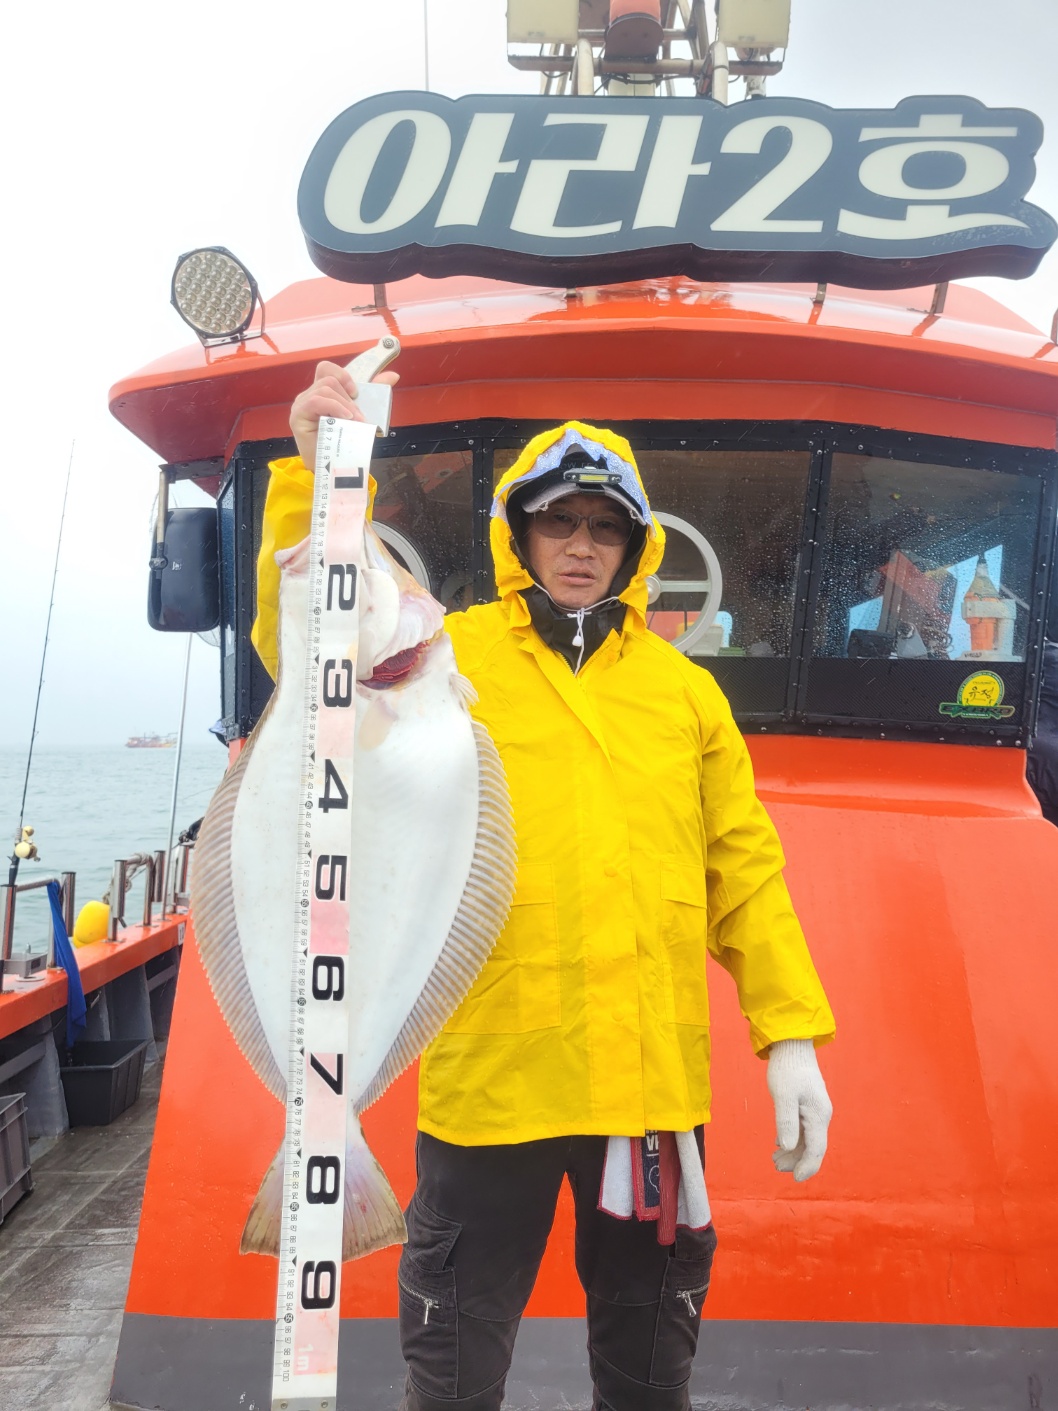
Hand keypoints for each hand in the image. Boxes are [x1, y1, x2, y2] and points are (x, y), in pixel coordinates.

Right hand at [289, 360, 399, 470]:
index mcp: (322, 393)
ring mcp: (301, 405)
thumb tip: (393, 375)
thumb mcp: (362, 412)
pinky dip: (334, 407)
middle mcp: (309, 396)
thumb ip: (373, 392)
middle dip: (348, 397)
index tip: (357, 393)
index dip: (343, 375)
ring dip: (345, 405)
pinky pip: (316, 401)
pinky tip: (345, 419)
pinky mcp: (298, 416)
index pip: (326, 369)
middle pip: (328, 379)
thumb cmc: (346, 444)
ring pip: (324, 388)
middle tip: (358, 417)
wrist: (336, 470)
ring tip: (353, 422)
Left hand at [766, 1038, 831, 1180]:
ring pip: (808, 1139)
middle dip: (797, 1161)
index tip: (796, 1179)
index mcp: (818, 1115)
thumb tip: (788, 1147)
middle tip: (776, 1166)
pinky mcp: (809, 1105)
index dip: (807, 1166)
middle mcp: (821, 1115)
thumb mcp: (783, 1095)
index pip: (816, 1149)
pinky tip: (780, 1143)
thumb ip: (786, 1121)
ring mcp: (816, 1110)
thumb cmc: (787, 1069)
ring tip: (775, 1159)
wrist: (793, 1045)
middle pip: (813, 1147)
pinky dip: (793, 1139)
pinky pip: (804, 1129)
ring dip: (793, 1151)